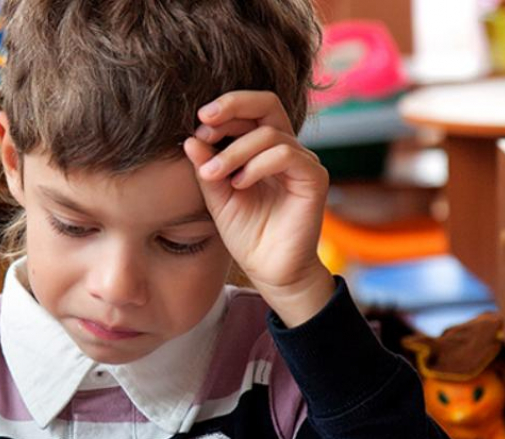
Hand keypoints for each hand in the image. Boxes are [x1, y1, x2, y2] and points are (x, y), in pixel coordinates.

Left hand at [183, 91, 333, 326]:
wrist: (270, 270)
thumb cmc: (246, 234)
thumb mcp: (217, 198)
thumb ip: (207, 168)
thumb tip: (190, 139)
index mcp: (263, 149)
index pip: (250, 110)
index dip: (225, 110)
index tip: (197, 127)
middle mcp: (286, 149)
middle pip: (267, 103)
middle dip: (233, 106)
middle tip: (203, 120)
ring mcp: (302, 162)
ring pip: (269, 134)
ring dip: (234, 150)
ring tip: (212, 174)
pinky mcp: (313, 179)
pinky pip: (286, 155)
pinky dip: (257, 165)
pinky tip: (238, 184)